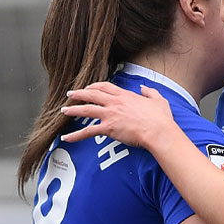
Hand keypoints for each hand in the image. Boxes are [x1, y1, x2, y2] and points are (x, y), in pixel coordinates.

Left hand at [59, 83, 177, 150]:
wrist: (158, 131)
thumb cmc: (160, 118)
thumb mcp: (158, 99)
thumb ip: (149, 92)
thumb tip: (144, 87)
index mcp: (125, 95)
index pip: (106, 87)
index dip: (95, 86)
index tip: (89, 88)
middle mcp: (115, 103)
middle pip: (92, 95)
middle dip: (79, 94)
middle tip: (70, 94)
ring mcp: (110, 115)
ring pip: (86, 110)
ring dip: (73, 110)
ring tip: (63, 110)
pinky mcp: (108, 128)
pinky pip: (88, 131)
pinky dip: (76, 135)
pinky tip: (66, 137)